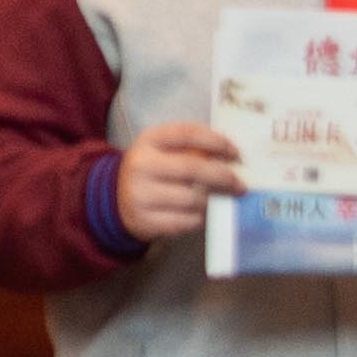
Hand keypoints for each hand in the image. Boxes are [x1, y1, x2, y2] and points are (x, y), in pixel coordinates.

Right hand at [111, 119, 241, 244]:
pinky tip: (201, 214)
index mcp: (148, 140)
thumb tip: (231, 158)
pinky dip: (200, 218)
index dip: (216, 142)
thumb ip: (191, 148)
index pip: (188, 134)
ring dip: (213, 201)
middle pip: (192, 168)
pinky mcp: (144, 221)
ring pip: (192, 199)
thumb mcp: (162, 150)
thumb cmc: (152, 170)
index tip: (236, 153)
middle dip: (223, 177)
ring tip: (220, 200)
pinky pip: (185, 221)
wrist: (116, 200)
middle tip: (240, 185)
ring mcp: (140, 195)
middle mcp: (141, 165)